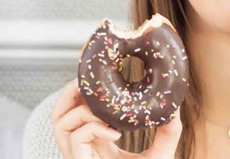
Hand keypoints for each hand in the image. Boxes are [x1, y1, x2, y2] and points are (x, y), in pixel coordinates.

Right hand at [50, 80, 182, 158]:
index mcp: (95, 144)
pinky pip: (74, 139)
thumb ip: (168, 131)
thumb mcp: (160, 154)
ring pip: (58, 123)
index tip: (99, 77)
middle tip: (91, 84)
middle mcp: (82, 151)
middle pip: (57, 113)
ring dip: (81, 109)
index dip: (79, 92)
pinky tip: (114, 132)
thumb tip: (173, 106)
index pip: (75, 112)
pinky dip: (92, 127)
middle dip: (69, 92)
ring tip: (105, 110)